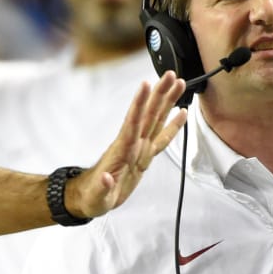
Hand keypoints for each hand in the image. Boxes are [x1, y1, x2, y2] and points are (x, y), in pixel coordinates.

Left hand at [66, 71, 186, 219]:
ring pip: (156, 120)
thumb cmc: (92, 197)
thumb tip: (106, 179)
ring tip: (178, 83)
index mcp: (122, 151)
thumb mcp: (97, 198)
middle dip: (159, 94)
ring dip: (167, 101)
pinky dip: (173, 126)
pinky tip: (182, 113)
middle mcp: (132, 145)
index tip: (146, 84)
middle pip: (148, 115)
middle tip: (170, 75)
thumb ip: (102, 188)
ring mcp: (139, 149)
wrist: (90, 198)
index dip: (140, 104)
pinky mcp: (144, 157)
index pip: (133, 122)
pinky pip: (162, 138)